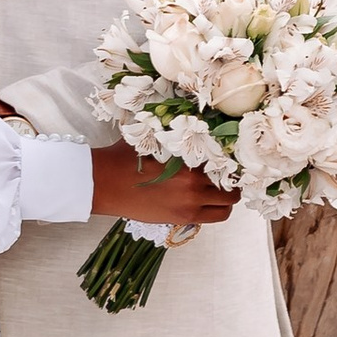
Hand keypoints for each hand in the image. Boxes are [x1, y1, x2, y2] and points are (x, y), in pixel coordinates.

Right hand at [89, 143, 233, 227]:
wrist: (104, 183)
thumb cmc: (124, 157)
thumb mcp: (151, 136)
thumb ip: (174, 132)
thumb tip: (191, 119)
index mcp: (187, 155)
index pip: (225, 155)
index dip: (230, 155)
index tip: (229, 155)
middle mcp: (194, 179)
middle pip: (233, 179)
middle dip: (232, 175)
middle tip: (226, 172)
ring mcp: (191, 201)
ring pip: (229, 201)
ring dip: (228, 194)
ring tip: (220, 188)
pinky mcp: (184, 217)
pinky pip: (217, 216)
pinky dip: (218, 208)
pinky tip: (208, 200)